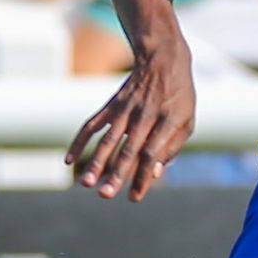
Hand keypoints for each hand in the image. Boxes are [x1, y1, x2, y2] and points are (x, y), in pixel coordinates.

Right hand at [67, 35, 194, 200]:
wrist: (162, 60)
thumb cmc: (179, 97)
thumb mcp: (187, 121)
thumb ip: (172, 147)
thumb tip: (155, 172)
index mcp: (168, 120)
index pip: (152, 153)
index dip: (143, 176)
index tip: (134, 197)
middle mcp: (145, 115)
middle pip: (128, 149)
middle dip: (116, 174)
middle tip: (105, 195)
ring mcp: (125, 109)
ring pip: (108, 139)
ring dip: (96, 162)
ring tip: (87, 183)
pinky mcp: (111, 104)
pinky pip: (92, 124)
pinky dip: (79, 141)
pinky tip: (69, 160)